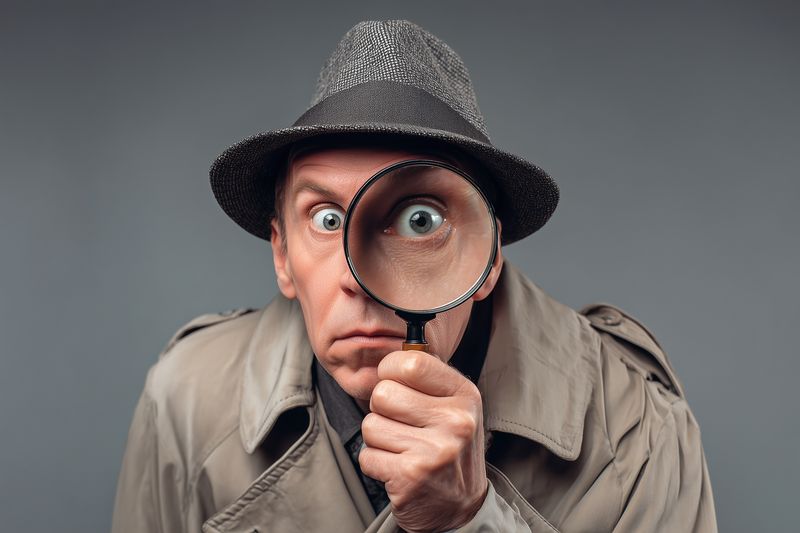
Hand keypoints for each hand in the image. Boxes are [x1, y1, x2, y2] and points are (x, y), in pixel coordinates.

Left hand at [359, 349, 488, 532]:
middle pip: (383, 393)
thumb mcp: (454, 407)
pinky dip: (376, 463)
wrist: (460, 508)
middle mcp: (455, 422)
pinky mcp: (410, 477)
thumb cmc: (449, 449)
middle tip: (402, 425)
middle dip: (382, 409)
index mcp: (465, 396)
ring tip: (403, 449)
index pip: (410, 363)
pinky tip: (398, 467)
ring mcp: (434, 451)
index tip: (395, 382)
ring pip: (371, 425)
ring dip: (378, 439)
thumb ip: (425, 379)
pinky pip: (367, 456)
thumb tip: (389, 356)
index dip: (390, 371)